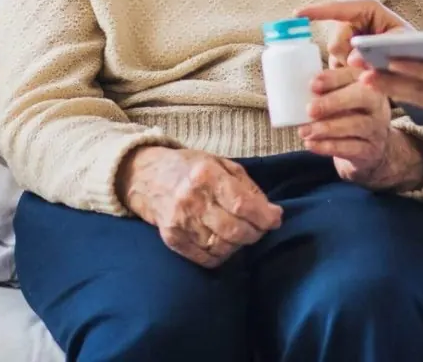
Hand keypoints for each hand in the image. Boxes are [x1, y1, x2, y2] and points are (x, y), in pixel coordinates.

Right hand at [118, 147, 282, 267]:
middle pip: (235, 230)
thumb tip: (272, 212)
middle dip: (256, 232)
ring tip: (240, 232)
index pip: (243, 204)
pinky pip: (206, 259)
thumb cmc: (190, 168)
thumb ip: (247, 187)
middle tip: (260, 227)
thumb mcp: (220, 164)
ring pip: (223, 247)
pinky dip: (221, 254)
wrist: (146, 177)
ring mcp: (180, 222)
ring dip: (239, 244)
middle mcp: (192, 200)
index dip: (265, 217)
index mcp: (206, 175)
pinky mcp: (172, 240)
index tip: (275, 219)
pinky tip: (223, 242)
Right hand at [295, 0, 413, 68]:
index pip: (338, 9)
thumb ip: (377, 48)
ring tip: (371, 68)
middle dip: (348, 58)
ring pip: (334, 59)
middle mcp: (351, 21)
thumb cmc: (409, 44)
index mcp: (366, 9)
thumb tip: (351, 60)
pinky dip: (347, 74)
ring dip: (349, 69)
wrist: (412, 60)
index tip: (297, 14)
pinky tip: (361, 73)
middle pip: (335, 43)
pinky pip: (335, 67)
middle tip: (368, 65)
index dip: (317, 11)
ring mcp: (345, 38)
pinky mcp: (342, 54)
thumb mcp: (400, 42)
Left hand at [298, 65, 422, 190]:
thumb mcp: (344, 93)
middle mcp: (378, 102)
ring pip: (356, 125)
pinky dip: (330, 147)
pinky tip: (312, 144)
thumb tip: (294, 75)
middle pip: (362, 97)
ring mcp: (377, 127)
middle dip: (334, 102)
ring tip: (304, 131)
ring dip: (328, 128)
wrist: (372, 146)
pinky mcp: (371, 150)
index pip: (355, 75)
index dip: (334, 78)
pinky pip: (352, 148)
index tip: (313, 84)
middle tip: (309, 109)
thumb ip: (328, 83)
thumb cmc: (350, 112)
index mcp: (368, 82)